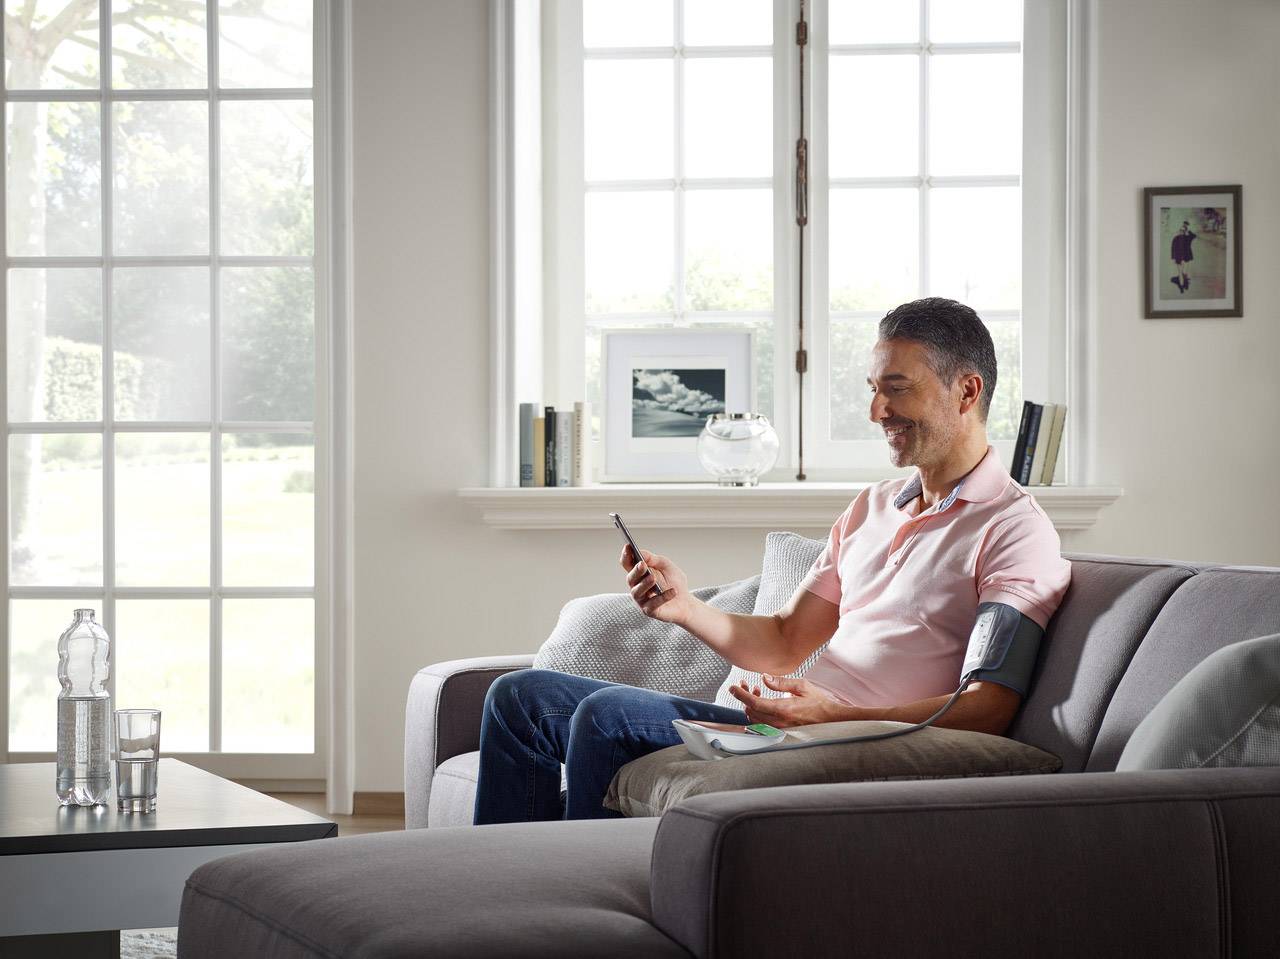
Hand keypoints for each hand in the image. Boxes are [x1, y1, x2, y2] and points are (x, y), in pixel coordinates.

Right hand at [619, 546, 690, 623]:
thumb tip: (641, 553)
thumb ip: (653, 559)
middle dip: (636, 571)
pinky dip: (663, 597)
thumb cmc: (674, 582)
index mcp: (638, 573)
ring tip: (653, 578)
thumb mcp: (666, 566)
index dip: (626, 555)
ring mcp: (641, 599)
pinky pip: (653, 604)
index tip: (628, 546)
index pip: (627, 564)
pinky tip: (672, 592)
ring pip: (637, 592)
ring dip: (645, 584)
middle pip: (630, 578)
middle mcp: (636, 586)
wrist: (685, 601)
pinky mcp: (649, 611)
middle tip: (642, 564)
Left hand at [727, 674, 843, 727]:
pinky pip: (762, 724)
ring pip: (755, 719)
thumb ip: (781, 682)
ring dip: (751, 705)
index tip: (733, 688)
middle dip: (744, 698)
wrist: (831, 719)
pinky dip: (757, 713)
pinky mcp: (781, 731)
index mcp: (783, 709)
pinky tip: (763, 703)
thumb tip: (764, 677)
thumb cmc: (819, 702)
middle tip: (745, 685)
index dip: (741, 695)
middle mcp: (779, 722)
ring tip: (756, 691)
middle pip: (751, 712)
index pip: (755, 703)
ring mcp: (780, 729)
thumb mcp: (802, 686)